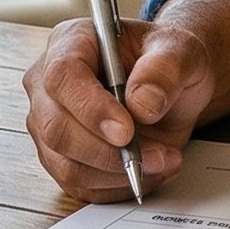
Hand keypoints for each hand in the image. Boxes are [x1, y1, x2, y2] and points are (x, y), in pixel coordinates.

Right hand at [21, 0, 229, 202]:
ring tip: (162, 161)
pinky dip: (117, 186)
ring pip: (66, 164)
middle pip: (55, 128)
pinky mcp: (61, 158)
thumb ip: (165, 69)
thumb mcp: (181, 52)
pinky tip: (146, 171)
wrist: (171, 88)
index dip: (91, 108)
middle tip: (158, 156)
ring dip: (118, 173)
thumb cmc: (168, 62)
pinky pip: (79, 185)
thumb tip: (142, 104)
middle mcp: (48, 84)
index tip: (127, 131)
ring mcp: (49, 124)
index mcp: (71, 42)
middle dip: (108, 152)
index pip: (62, 76)